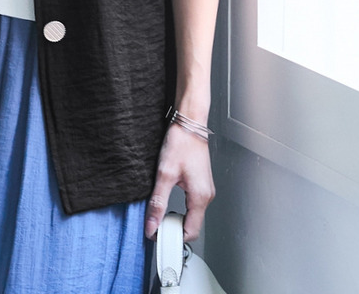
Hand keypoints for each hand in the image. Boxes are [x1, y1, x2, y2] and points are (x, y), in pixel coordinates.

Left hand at [145, 122, 214, 242]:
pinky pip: (192, 204)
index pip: (190, 232)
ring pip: (192, 215)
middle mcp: (207, 196)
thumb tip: (151, 224)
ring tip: (161, 209)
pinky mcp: (201, 184)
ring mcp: (206, 190)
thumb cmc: (181, 143)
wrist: (189, 123)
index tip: (158, 233)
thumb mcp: (164, 174)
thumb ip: (158, 203)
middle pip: (192, 226)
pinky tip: (168, 198)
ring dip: (176, 217)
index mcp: (200, 197)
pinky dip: (180, 207)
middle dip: (173, 227)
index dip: (172, 236)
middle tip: (156, 221)